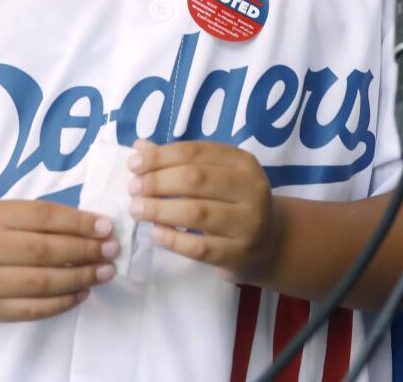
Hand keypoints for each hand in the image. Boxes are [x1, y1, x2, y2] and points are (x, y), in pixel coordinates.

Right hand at [0, 200, 116, 321]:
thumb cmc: (1, 231)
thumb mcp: (18, 213)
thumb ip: (53, 219)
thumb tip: (99, 230)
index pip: (43, 217)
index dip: (78, 223)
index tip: (106, 227)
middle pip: (43, 251)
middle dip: (84, 251)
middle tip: (112, 251)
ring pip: (40, 283)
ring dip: (80, 278)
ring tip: (105, 272)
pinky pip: (34, 309)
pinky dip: (63, 302)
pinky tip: (83, 292)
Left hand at [128, 140, 279, 280]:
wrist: (269, 244)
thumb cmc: (233, 203)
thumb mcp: (215, 176)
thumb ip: (179, 163)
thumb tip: (139, 148)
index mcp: (243, 162)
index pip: (196, 152)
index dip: (161, 156)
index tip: (133, 163)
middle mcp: (251, 189)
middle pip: (196, 179)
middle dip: (158, 181)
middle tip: (133, 188)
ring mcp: (248, 223)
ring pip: (197, 213)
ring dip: (160, 209)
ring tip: (136, 209)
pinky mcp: (241, 254)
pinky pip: (201, 247)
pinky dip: (174, 240)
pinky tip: (156, 233)